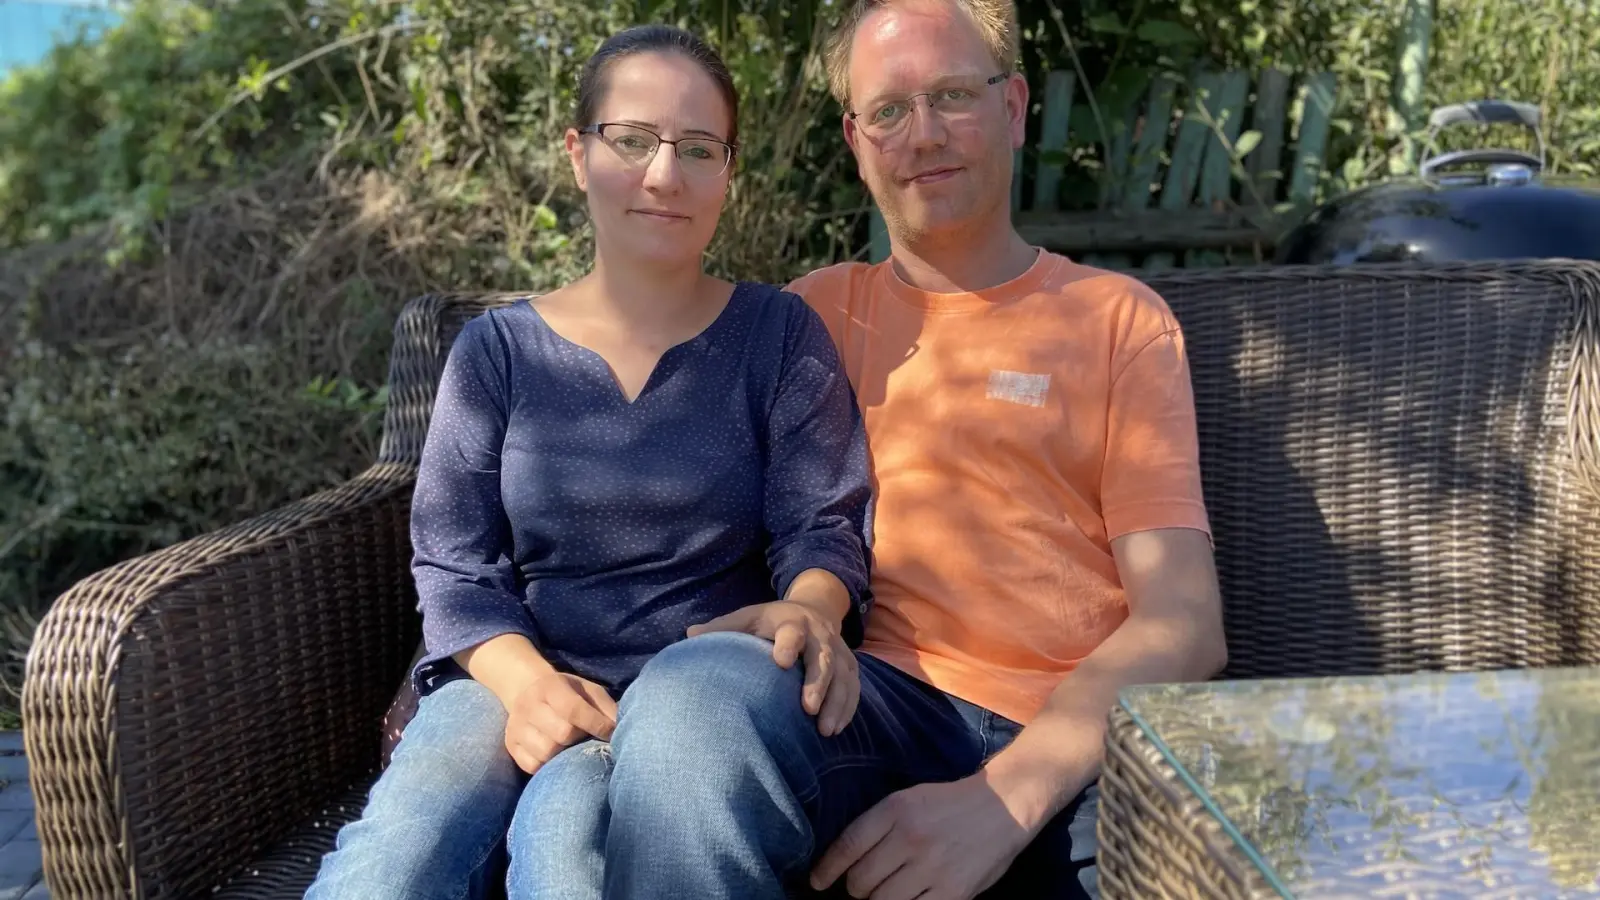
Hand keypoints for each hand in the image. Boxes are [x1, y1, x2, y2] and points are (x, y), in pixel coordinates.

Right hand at [503, 671, 617, 774]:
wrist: (526, 690)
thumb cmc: (568, 693)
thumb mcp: (588, 691)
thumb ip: (606, 708)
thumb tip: (621, 731)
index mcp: (551, 686)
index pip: (573, 709)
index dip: (596, 724)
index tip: (610, 733)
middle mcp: (529, 705)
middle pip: (561, 734)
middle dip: (579, 739)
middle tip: (585, 738)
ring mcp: (516, 727)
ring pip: (546, 753)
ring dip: (564, 755)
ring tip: (570, 748)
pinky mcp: (511, 745)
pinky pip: (532, 766)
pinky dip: (548, 766)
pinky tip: (556, 756)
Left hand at [687, 601, 858, 735]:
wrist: (813, 609)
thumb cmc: (769, 622)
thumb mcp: (746, 618)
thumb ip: (721, 628)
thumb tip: (690, 636)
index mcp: (790, 621)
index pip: (791, 631)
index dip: (788, 644)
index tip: (780, 662)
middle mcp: (818, 634)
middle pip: (821, 658)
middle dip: (817, 683)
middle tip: (808, 709)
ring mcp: (837, 650)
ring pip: (843, 676)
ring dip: (836, 703)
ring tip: (825, 730)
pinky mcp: (849, 665)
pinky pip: (853, 687)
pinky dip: (847, 707)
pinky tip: (836, 729)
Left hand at [810, 776, 1032, 899]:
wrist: (1004, 805)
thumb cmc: (950, 805)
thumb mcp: (910, 799)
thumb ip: (879, 825)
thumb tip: (844, 860)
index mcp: (896, 809)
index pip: (848, 845)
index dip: (828, 868)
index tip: (817, 882)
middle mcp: (911, 837)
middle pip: (861, 880)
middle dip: (856, 889)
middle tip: (863, 887)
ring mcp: (932, 867)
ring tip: (885, 894)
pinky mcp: (952, 892)